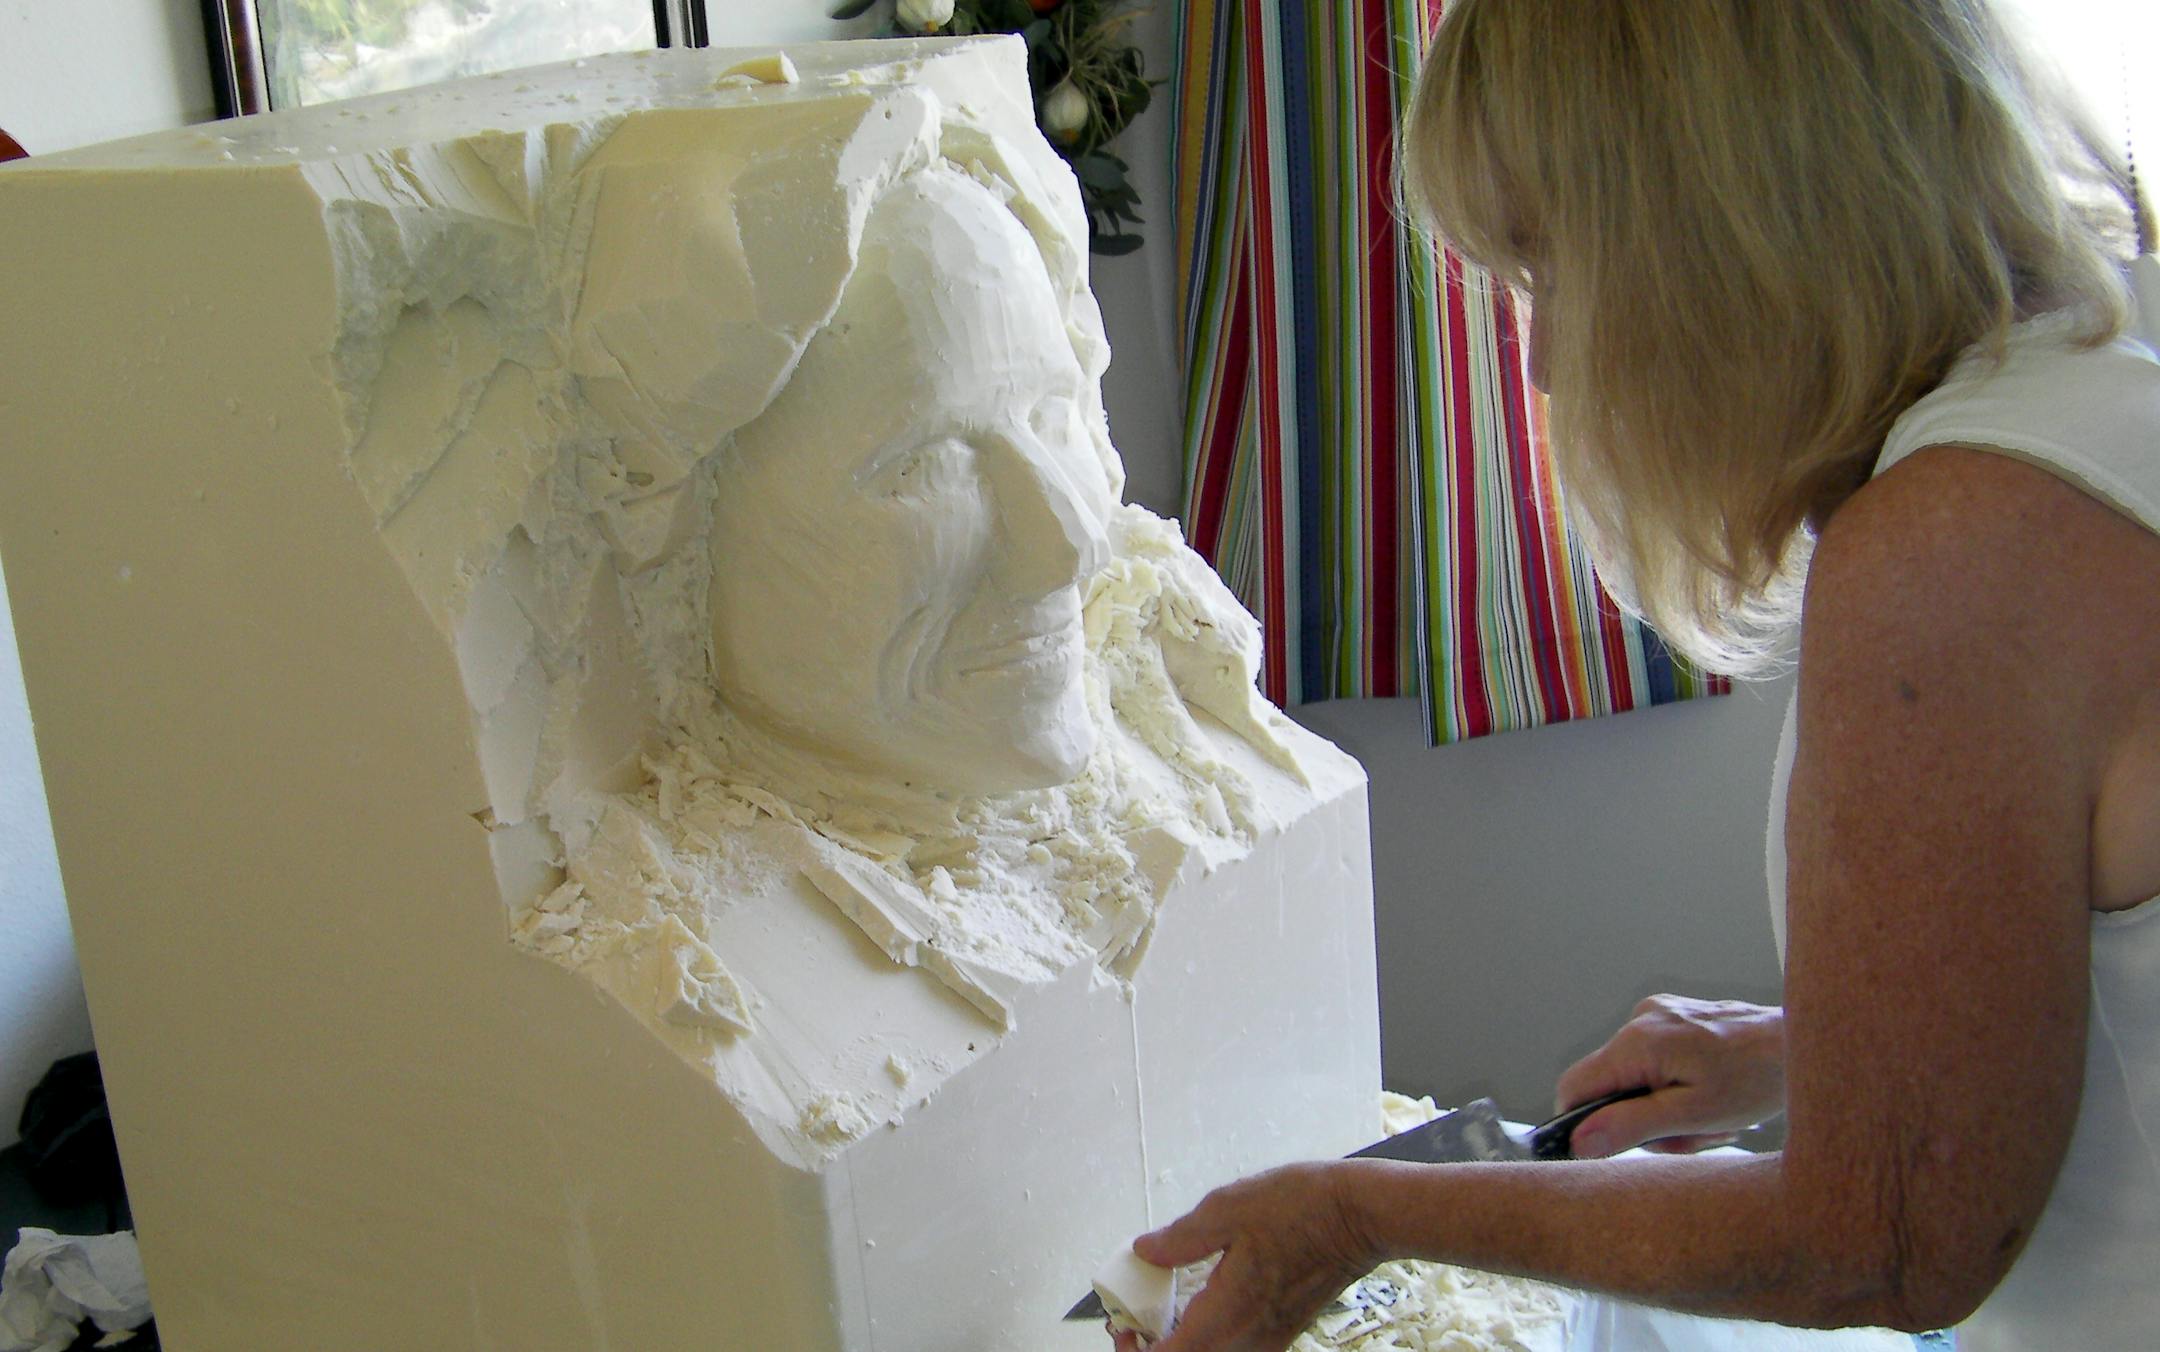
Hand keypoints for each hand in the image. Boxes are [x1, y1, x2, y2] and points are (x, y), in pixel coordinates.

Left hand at [1113, 1161, 1378, 1351]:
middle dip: (1151, 1349)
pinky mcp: (1281, 1331)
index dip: (1135, 1351)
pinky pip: (1231, 1348)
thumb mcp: (1227, 1209)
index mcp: (1226, 1317)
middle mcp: (1246, 1341)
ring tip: (1159, 1310)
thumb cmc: (1300, 1208)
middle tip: (1132, 1318)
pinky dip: (1204, 1336)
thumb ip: (1180, 1238)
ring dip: (1178, 1344)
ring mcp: (1267, 1340)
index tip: (1121, 1324)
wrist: (1360, 1216)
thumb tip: (1144, 1252)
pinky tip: (1196, 1304)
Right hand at [1556, 995, 1785, 1157]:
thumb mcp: (1695, 1116)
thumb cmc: (1759, 1079)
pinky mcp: (1676, 1016)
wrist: (1804, 1043)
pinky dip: (1674, 1086)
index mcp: (1639, 1041)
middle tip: (1689, 1134)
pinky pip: (1654, 1061)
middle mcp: (1642, 1019)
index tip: (1612, 1147)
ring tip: (1708, 1116)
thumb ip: (1633, 1126)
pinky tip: (1709, 1092)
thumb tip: (1580, 1141)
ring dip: (1662, 1107)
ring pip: (1633, 1077)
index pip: (1575, 1086)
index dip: (1583, 1123)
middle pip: (1608, 1086)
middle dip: (1641, 1119)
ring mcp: (1659, 1014)